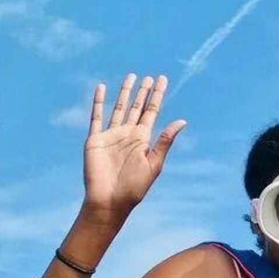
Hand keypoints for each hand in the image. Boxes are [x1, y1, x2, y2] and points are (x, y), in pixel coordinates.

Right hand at [82, 74, 186, 225]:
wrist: (110, 200)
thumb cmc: (134, 187)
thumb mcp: (154, 162)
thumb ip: (165, 141)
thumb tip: (183, 121)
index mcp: (143, 140)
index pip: (152, 112)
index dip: (157, 96)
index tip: (163, 80)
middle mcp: (128, 134)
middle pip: (136, 107)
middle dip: (143, 92)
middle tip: (149, 77)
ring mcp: (111, 135)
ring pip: (119, 108)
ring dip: (124, 93)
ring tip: (131, 77)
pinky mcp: (95, 139)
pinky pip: (96, 117)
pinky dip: (98, 102)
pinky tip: (102, 88)